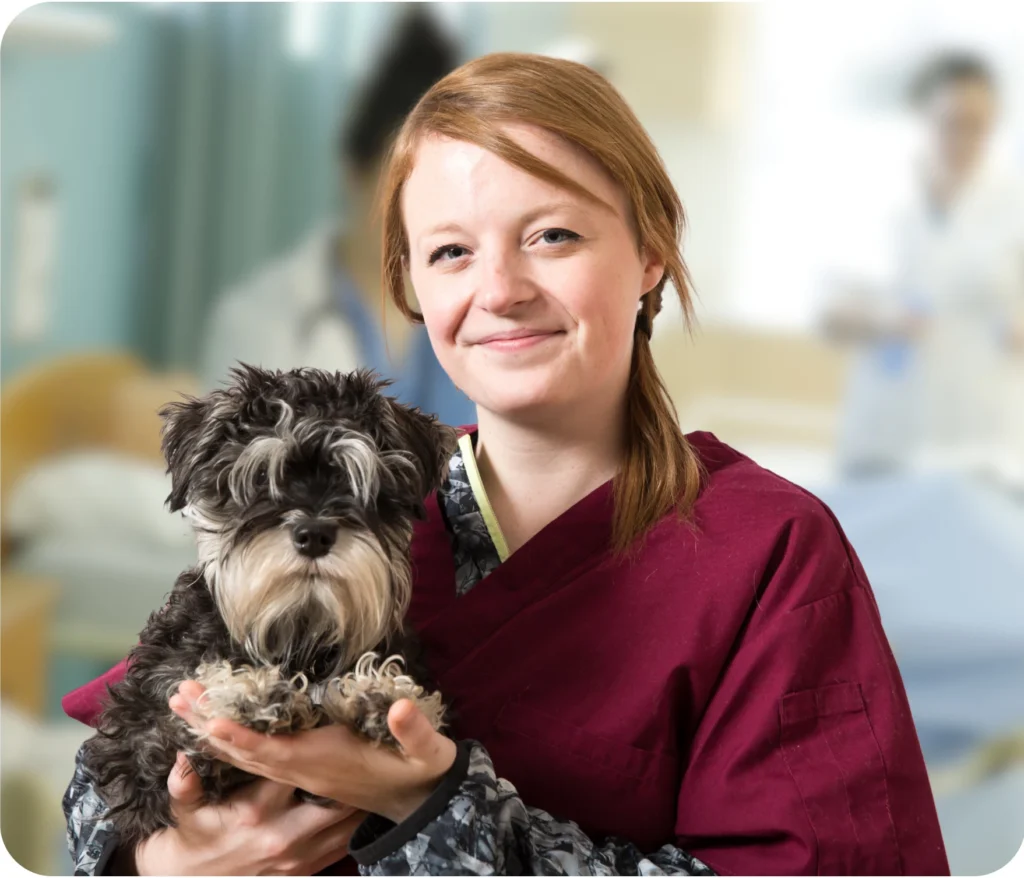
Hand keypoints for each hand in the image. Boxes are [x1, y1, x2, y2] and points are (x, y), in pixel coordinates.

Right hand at [133, 751, 365, 874]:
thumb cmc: (194, 837)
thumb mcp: (186, 809)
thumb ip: (185, 782)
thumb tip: (181, 756)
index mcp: (257, 811)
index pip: (296, 773)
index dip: (316, 753)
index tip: (334, 733)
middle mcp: (283, 835)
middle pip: (333, 801)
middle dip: (350, 781)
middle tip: (368, 757)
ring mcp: (297, 859)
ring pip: (345, 827)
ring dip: (358, 804)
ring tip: (375, 779)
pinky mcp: (304, 873)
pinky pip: (342, 849)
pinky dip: (353, 829)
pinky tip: (364, 809)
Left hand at [171, 681, 457, 824]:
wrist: (421, 802)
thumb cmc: (421, 771)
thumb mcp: (426, 752)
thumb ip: (414, 731)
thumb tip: (401, 707)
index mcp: (328, 765)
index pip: (277, 753)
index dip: (244, 739)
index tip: (211, 721)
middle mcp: (306, 774)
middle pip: (247, 755)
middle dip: (211, 726)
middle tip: (179, 695)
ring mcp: (301, 778)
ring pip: (246, 759)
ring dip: (213, 732)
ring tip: (185, 703)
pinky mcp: (302, 774)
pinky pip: (256, 761)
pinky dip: (230, 743)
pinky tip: (213, 728)